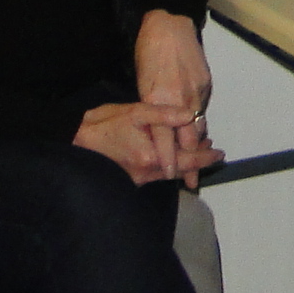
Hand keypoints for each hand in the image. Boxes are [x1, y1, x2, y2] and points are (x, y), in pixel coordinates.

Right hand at [74, 100, 224, 187]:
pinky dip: (169, 165)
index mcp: (151, 158)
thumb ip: (165, 114)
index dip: (205, 157)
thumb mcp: (136, 112)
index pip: (187, 160)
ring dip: (184, 162)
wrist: (74, 141)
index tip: (219, 153)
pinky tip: (171, 155)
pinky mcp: (129, 180)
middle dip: (197, 160)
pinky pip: (156, 175)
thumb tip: (190, 116)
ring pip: (169, 174)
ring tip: (196, 149)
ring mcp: (137, 180)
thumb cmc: (104, 124)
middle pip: (180, 170)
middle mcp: (146, 174)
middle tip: (211, 149)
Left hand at [134, 9, 213, 171]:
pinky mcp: (205, 83)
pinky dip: (199, 120)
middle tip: (193, 182)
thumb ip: (151, 109)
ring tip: (200, 162)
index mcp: (159, 100)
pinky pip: (202, 108)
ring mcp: (196, 91)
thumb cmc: (147, 53)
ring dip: (198, 144)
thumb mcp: (142, 83)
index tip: (171, 176)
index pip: (165, 139)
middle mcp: (180, 99)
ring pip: (198, 124)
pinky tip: (198, 130)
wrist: (169, 24)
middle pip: (188, 138)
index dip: (169, 159)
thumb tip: (157, 129)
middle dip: (191, 162)